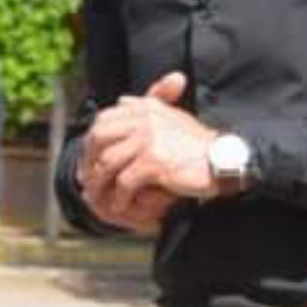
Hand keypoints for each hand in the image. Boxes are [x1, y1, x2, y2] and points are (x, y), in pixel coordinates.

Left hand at [79, 72, 204, 227]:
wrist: (220, 160)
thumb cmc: (195, 145)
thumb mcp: (169, 118)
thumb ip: (147, 107)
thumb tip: (121, 100)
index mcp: (146, 108)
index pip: (104, 120)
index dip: (91, 142)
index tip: (88, 162)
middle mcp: (145, 119)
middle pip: (99, 138)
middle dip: (89, 161)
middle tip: (86, 182)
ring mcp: (149, 139)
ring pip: (107, 162)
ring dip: (99, 184)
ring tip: (98, 199)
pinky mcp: (153, 161)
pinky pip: (124, 182)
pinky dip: (119, 197)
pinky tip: (120, 206)